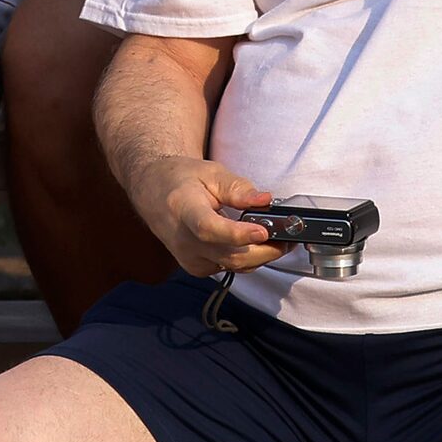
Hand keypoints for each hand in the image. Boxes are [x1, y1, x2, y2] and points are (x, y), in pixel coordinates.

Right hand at [120, 152, 278, 275]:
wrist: (153, 193)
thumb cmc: (181, 180)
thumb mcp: (211, 173)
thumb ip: (238, 188)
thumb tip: (265, 200)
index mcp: (183, 210)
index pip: (209, 229)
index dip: (237, 234)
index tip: (262, 231)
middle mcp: (184, 240)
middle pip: (229, 256)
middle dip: (264, 250)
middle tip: (287, 238)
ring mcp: (189, 258)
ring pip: (233, 266)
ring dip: (261, 256)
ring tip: (279, 239)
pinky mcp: (196, 268)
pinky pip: (229, 268)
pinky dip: (248, 259)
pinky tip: (257, 244)